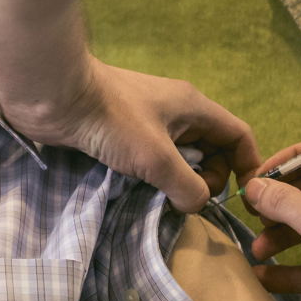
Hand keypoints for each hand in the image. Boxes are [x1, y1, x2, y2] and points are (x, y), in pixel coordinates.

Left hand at [0, 55, 258, 212]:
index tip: (241, 199)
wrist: (53, 96)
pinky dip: (154, 176)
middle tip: (189, 200)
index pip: (237, 135)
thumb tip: (197, 204)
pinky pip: (151, 158)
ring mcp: (147, 120)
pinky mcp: (121, 132)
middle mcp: (175, 111)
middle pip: (211, 148)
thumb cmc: (111, 120)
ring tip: (165, 201)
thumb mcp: (158, 158)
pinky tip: (141, 192)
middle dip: (210, 177)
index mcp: (193, 106)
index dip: (247, 166)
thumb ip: (188, 186)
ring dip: (179, 179)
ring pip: (179, 155)